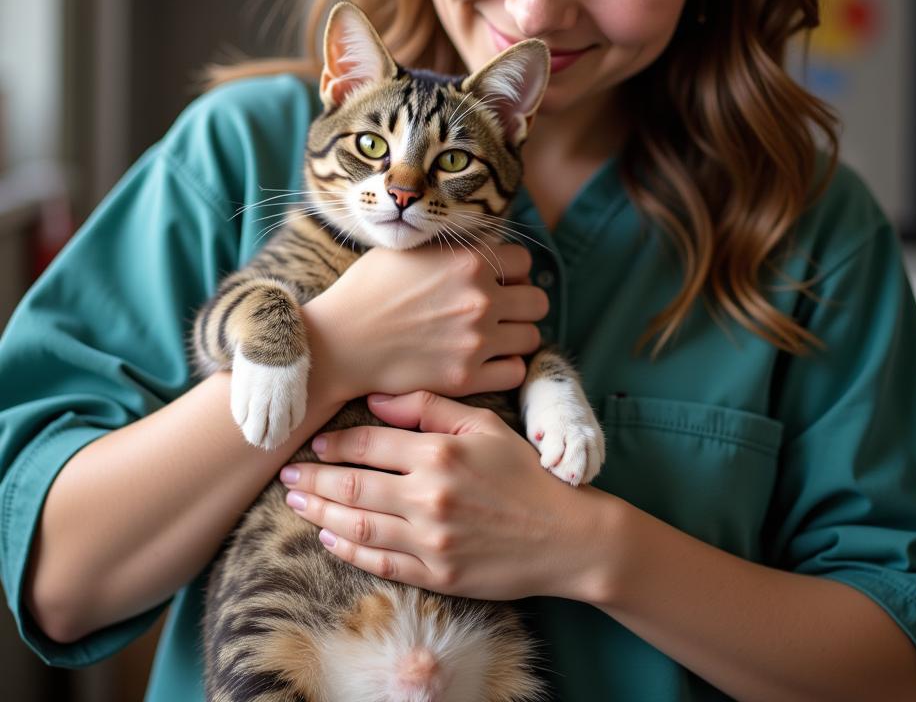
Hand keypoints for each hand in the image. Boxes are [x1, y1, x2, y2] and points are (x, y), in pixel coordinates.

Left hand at [278, 391, 602, 600]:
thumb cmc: (526, 473)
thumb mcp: (486, 426)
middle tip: (287, 474)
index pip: (369, 444)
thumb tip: (378, 401)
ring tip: (297, 502)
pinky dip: (347, 551)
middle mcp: (430, 496)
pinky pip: (379, 563)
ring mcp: (431, 540)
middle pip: (353, 486)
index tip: (315, 441)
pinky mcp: (436, 575)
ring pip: (357, 526)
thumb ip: (430, 407)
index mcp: (440, 453)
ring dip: (320, 513)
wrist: (566, 536)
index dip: (335, 442)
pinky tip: (329, 538)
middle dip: (313, 478)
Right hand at [302, 243, 547, 402]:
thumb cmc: (366, 291)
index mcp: (469, 261)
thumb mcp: (409, 249)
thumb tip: (482, 246)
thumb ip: (453, 248)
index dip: (511, 271)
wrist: (337, 343)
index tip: (497, 280)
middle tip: (501, 311)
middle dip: (522, 304)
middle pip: (537, 301)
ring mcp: (476, 340)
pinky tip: (486, 361)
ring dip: (516, 336)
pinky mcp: (466, 377)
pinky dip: (505, 366)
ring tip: (494, 337)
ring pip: (531, 337)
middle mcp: (480, 299)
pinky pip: (515, 372)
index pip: (524, 262)